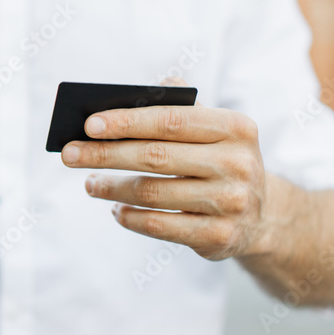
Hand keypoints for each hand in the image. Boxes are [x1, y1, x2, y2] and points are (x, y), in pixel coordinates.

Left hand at [61, 79, 272, 260]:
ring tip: (90, 183)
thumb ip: (177, 107)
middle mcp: (238, 164)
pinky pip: (159, 226)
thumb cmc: (220, 160)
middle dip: (105, 154)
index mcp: (235, 127)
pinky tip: (115, 209)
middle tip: (70, 154)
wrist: (263, 215)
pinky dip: (129, 216)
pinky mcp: (219, 237)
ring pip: (152, 193)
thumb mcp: (213, 130)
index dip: (126, 122)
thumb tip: (125, 98)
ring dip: (111, 188)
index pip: (170, 120)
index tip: (89, 125)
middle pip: (155, 156)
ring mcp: (231, 203)